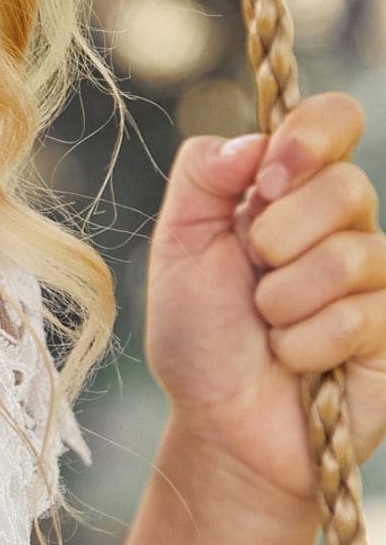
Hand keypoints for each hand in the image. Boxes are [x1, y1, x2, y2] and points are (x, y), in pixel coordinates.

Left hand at [144, 91, 385, 525]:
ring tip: (267, 327)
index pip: (335, 121)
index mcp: (292, 190)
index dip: (312, 133)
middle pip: (346, 186)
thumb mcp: (178, 245)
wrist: (219, 424)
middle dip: (278, 237)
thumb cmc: (200, 335)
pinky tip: (293, 360)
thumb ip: (202, 176)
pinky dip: (306, 344)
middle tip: (252, 275)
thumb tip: (255, 142)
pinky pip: (360, 317)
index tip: (266, 179)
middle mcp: (344, 225)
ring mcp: (376, 279)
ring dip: (285, 300)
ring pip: (351, 255)